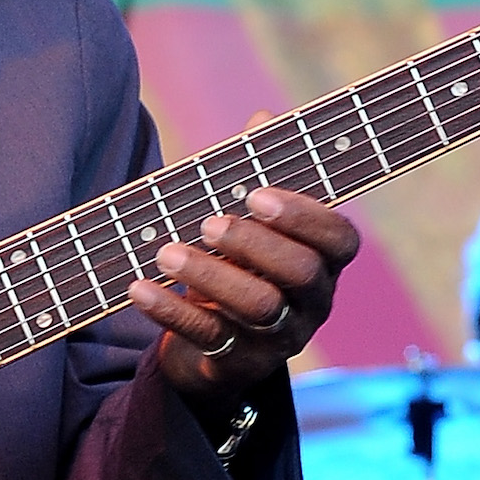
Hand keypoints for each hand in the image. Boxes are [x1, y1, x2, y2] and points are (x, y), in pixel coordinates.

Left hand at [127, 187, 359, 404]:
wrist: (210, 342)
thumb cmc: (233, 262)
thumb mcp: (249, 222)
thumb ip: (259, 171)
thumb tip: (258, 117)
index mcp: (323, 262)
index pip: (339, 239)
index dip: (304, 216)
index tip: (255, 196)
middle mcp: (312, 303)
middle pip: (301, 272)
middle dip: (254, 244)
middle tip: (209, 225)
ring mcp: (280, 338)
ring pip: (259, 307)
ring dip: (210, 275)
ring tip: (167, 253)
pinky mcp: (239, 363)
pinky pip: (210, 337)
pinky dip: (171, 311)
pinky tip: (140, 288)